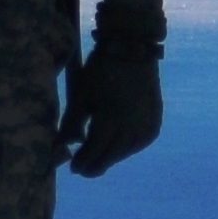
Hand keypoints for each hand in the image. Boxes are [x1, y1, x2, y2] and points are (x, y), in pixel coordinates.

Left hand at [60, 2, 164, 176]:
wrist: (133, 50)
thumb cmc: (101, 70)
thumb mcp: (81, 95)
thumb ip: (71, 124)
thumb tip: (63, 146)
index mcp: (112, 119)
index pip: (95, 153)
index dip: (83, 163)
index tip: (72, 168)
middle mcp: (133, 128)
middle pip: (110, 157)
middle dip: (95, 164)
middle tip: (82, 167)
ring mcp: (147, 127)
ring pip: (124, 153)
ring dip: (109, 155)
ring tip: (97, 152)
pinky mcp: (154, 125)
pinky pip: (137, 145)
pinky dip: (124, 147)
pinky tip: (115, 143)